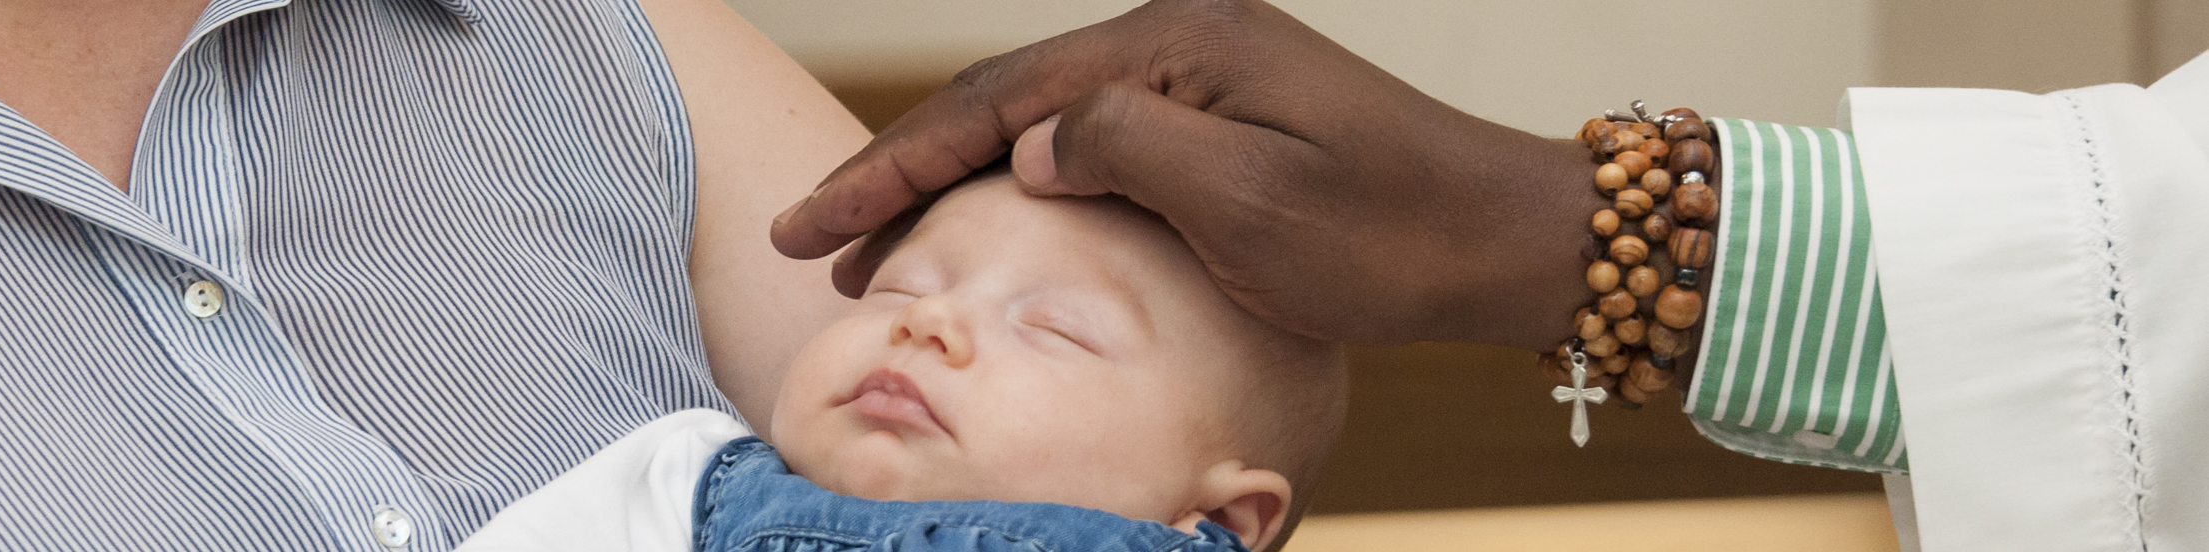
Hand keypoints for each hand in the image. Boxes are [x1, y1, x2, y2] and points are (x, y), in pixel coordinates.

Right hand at [771, 0, 1601, 345]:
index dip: (894, 163)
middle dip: (901, 171)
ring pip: (1036, 121)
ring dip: (953, 180)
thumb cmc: (1388, 230)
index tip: (815, 223)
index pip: (996, 99)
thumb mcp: (1246, 197)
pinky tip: (989, 219)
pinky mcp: (1216, 120)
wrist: (1495, 238)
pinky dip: (1018, 183)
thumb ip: (1121, 150)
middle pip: (1001, 99)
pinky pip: (1087, 142)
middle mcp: (1175, 41)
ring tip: (877, 244)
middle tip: (819, 245)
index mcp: (1172, 45)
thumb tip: (1031, 145)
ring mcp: (1196, 77)